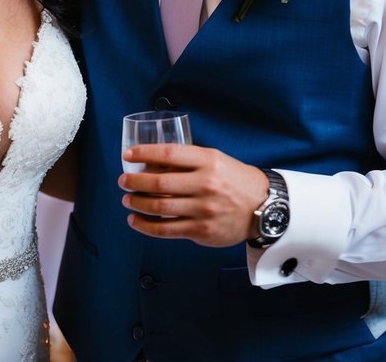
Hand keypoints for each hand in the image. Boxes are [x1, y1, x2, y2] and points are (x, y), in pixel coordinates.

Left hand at [118, 143, 267, 246]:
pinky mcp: (202, 231)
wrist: (262, 206)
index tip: (128, 155)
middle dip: (135, 181)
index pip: (169, 154)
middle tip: (123, 180)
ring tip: (127, 200)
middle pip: (160, 183)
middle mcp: (205, 184)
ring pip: (160, 207)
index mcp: (208, 161)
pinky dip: (146, 226)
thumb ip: (187, 161)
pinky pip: (167, 230)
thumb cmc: (233, 179)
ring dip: (137, 203)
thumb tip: (151, 164)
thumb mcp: (214, 159)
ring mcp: (203, 209)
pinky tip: (136, 221)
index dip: (144, 153)